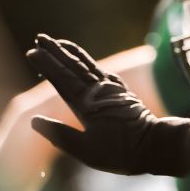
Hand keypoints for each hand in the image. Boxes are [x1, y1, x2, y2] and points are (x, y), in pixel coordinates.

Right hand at [27, 34, 189, 175]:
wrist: (157, 145)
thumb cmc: (121, 152)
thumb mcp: (86, 150)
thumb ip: (60, 135)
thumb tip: (34, 120)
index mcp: (87, 104)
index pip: (62, 80)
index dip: (48, 65)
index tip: (32, 52)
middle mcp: (99, 92)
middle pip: (74, 67)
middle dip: (56, 52)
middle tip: (40, 38)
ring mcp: (113, 90)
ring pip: (88, 66)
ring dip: (72, 54)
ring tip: (58, 42)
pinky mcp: (123, 93)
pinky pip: (102, 72)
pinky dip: (90, 64)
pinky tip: (86, 62)